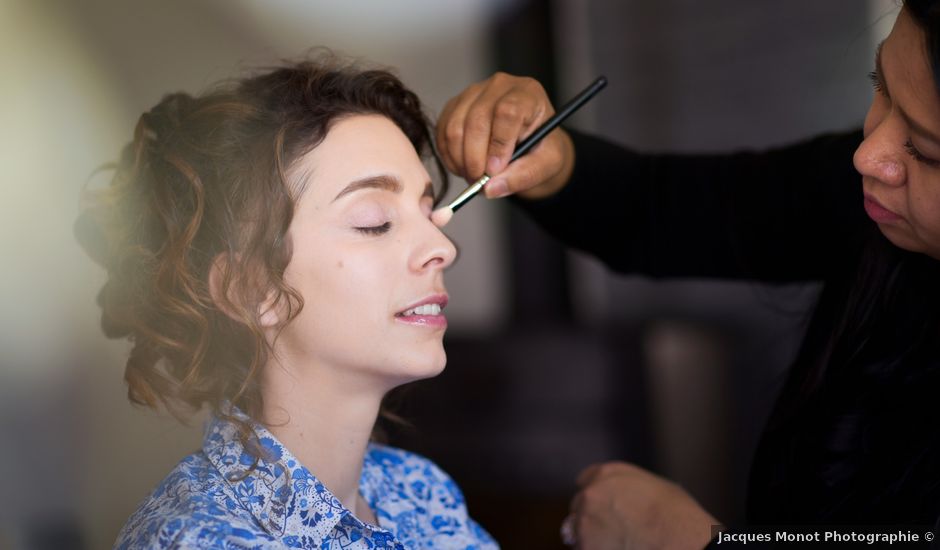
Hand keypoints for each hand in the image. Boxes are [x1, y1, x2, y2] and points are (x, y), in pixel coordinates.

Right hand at [435, 72, 574, 200]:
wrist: (530, 142)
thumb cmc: (542, 149)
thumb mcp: (547, 165)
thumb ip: (522, 176)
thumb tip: (489, 188)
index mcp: (528, 94)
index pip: (507, 112)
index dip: (498, 144)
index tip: (495, 170)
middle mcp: (499, 86)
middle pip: (476, 120)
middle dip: (475, 159)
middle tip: (481, 182)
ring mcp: (473, 93)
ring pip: (455, 127)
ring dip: (460, 160)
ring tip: (474, 176)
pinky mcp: (455, 105)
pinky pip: (442, 132)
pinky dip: (449, 156)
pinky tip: (463, 166)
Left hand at [566, 462, 717, 549]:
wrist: (678, 541)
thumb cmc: (676, 515)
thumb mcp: (656, 485)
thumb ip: (631, 486)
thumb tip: (630, 496)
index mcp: (607, 475)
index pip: (586, 480)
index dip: (595, 495)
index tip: (600, 506)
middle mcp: (591, 494)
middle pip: (579, 506)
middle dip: (591, 516)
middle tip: (610, 530)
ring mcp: (585, 522)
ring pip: (577, 531)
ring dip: (590, 537)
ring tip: (616, 543)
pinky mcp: (585, 547)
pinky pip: (583, 549)